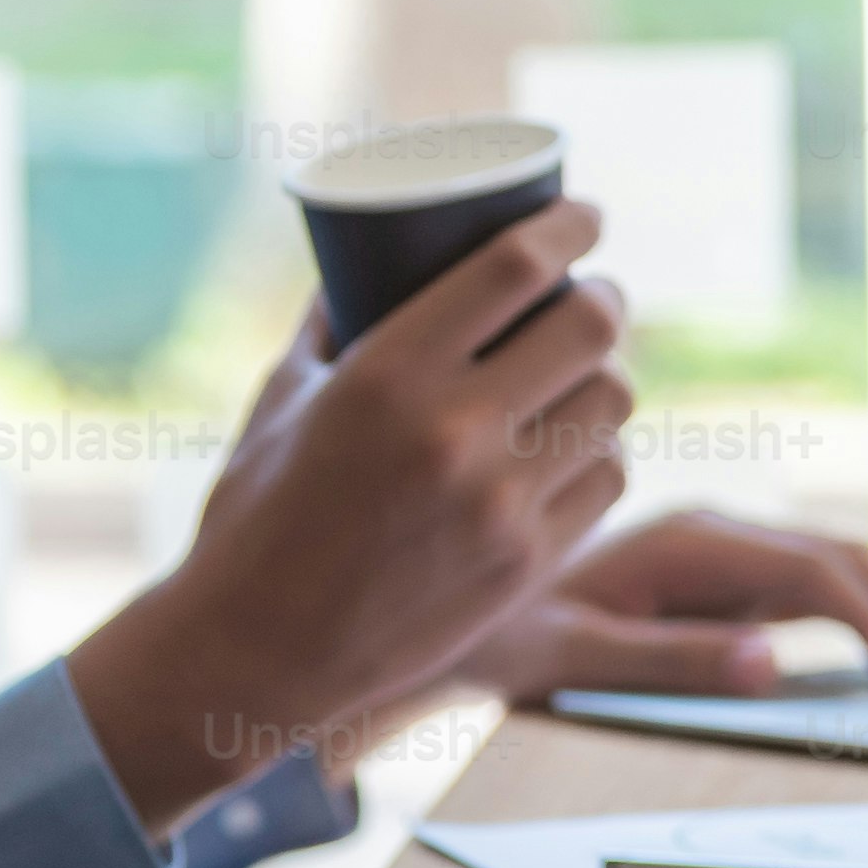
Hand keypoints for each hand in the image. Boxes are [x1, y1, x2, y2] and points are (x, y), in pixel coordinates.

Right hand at [69, 206, 635, 832]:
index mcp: (389, 372)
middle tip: (592, 294)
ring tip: (582, 373)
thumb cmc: (257, 515)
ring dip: (605, 376)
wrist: (255, 653)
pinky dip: (597, 454)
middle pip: (591, 325)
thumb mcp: (283, 399)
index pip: (518, 267)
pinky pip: (608, 478)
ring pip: (613, 401)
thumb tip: (358, 255)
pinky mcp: (526, 563)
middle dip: (602, 295)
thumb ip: (330, 322)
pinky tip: (576, 448)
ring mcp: (500, 503)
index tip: (586, 214)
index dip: (571, 226)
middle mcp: (455, 430)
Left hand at [449, 510, 867, 704]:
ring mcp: (723, 551)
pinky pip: (814, 589)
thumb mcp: (575, 662)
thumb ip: (672, 662)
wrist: (447, 606)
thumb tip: (772, 665)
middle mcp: (717, 533)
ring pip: (841, 569)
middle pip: (846, 561)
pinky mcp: (722, 575)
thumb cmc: (502, 640)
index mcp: (690, 543)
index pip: (815, 576)